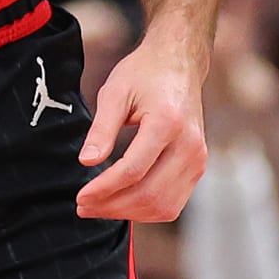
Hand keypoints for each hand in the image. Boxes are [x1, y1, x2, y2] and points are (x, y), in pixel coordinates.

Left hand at [76, 36, 208, 221]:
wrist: (179, 64)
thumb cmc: (146, 74)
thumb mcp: (115, 93)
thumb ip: (101, 129)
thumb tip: (87, 161)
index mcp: (167, 123)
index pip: (133, 170)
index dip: (104, 189)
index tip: (80, 196)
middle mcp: (189, 145)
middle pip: (149, 194)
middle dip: (112, 206)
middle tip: (83, 206)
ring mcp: (198, 159)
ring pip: (163, 206)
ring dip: (128, 214)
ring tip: (99, 207)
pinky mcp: (198, 168)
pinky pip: (173, 203)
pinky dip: (146, 210)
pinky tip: (122, 203)